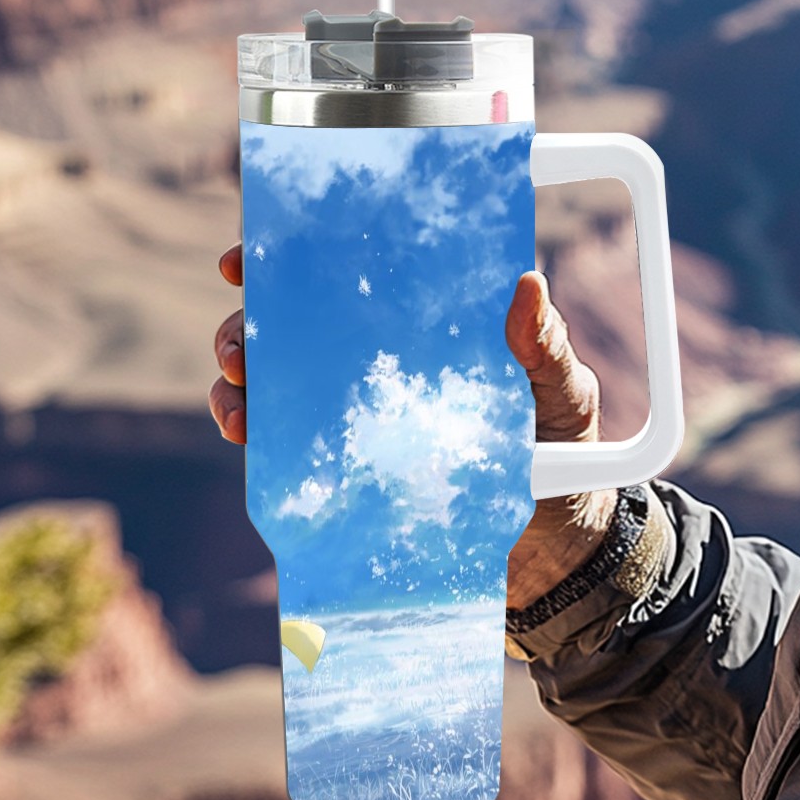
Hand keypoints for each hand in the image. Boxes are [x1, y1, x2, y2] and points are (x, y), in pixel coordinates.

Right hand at [209, 252, 618, 610]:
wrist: (554, 545)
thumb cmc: (563, 445)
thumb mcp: (562, 389)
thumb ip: (543, 346)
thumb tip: (528, 281)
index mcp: (422, 319)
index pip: (353, 272)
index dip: (295, 254)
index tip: (251, 254)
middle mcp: (378, 354)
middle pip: (294, 320)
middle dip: (248, 320)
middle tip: (241, 342)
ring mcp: (356, 408)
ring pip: (274, 375)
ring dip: (239, 374)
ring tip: (236, 389)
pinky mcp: (345, 462)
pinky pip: (282, 439)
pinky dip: (251, 428)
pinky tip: (243, 432)